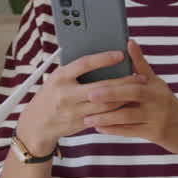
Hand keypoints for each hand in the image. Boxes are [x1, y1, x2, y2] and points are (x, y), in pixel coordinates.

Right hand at [15, 50, 140, 152]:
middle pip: (101, 88)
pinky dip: (117, 109)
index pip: (84, 64)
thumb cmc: (51, 95)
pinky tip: (128, 103)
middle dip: (123, 82)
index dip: (103, 59)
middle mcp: (66, 94)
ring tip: (139, 90)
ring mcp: (73, 111)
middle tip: (140, 76)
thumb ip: (75, 70)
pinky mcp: (80, 123)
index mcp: (60, 77)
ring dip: (124, 97)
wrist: (37, 124)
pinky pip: (103, 116)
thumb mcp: (57, 78)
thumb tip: (102, 58)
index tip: (120, 54)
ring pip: (105, 104)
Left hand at [81, 40, 177, 154]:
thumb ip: (141, 65)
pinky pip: (131, 132)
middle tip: (90, 94)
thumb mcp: (157, 84)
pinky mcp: (155, 134)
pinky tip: (99, 128)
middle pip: (133, 94)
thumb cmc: (169, 105)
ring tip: (88, 118)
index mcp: (155, 86)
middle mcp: (158, 100)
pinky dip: (114, 130)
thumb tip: (129, 42)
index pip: (136, 77)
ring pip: (128, 116)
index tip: (101, 68)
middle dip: (110, 94)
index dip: (119, 74)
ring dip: (107, 117)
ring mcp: (157, 118)